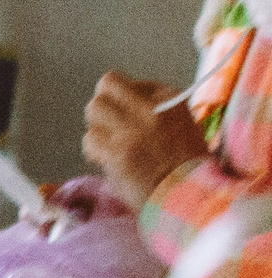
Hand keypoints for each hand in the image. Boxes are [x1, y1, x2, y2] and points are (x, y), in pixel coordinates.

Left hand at [85, 72, 209, 207]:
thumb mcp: (181, 123)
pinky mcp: (116, 152)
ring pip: (93, 109)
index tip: (125, 115)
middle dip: (102, 106)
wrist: (187, 194)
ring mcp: (132, 129)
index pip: (127, 83)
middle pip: (105, 87)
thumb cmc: (184, 164)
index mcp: (169, 99)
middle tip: (109, 126)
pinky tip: (105, 159)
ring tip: (108, 144)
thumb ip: (153, 109)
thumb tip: (122, 103)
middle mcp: (150, 109)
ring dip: (96, 128)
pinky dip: (93, 150)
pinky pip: (90, 139)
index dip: (120, 100)